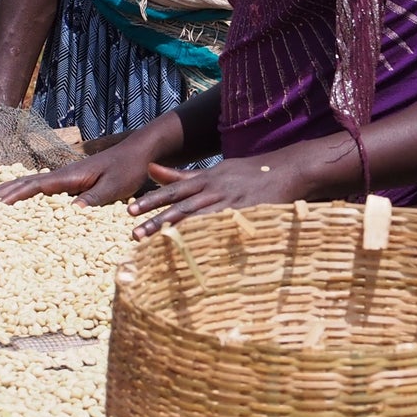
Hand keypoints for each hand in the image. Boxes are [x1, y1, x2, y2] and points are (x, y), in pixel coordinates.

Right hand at [0, 139, 158, 208]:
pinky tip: (23, 199)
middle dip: (3, 192)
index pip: (35, 186)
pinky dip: (27, 192)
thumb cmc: (128, 169)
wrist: (140, 152)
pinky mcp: (73, 181)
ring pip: (32, 183)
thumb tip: (70, 212)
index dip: (14, 195)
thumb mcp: (115, 187)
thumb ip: (93, 199)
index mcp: (69, 176)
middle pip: (26, 182)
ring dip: (11, 190)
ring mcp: (67, 177)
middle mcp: (63, 175)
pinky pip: (44, 188)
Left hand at [125, 152, 313, 238]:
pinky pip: (224, 226)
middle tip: (135, 233)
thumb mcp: (213, 170)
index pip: (173, 190)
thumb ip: (182, 174)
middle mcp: (215, 188)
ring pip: (199, 217)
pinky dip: (209, 235)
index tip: (130, 212)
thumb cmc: (247, 173)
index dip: (151, 201)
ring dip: (177, 230)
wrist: (286, 170)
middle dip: (157, 220)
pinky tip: (196, 246)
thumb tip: (151, 170)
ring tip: (157, 244)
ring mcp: (230, 201)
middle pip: (181, 206)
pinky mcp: (246, 212)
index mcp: (206, 178)